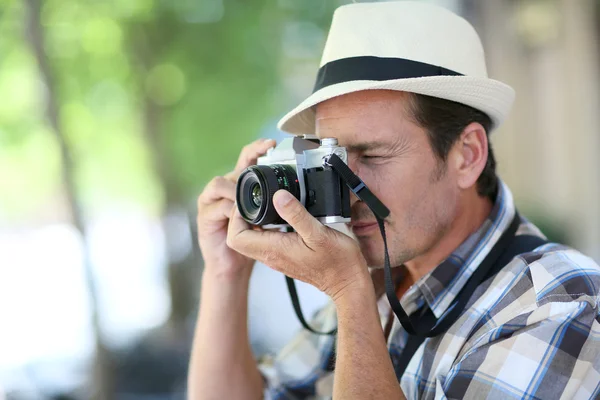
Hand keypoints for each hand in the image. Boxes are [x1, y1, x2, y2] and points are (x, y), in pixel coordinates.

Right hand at [197, 139, 275, 276]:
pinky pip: (215, 207)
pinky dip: (229, 209)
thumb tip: (295, 193)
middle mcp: (224, 190)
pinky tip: (240, 215)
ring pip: (219, 184)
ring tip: (250, 198)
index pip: (247, 159)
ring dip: (236, 189)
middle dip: (246, 166)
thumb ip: (276, 203)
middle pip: (233, 169)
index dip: (257, 148)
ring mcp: (212, 202)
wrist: (232, 265)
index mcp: (240, 185)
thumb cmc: (251, 239)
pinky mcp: (205, 217)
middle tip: (263, 168)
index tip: (272, 143)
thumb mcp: (269, 217)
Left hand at [227, 190, 370, 300]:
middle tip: (253, 200)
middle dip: (240, 217)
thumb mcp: (319, 233)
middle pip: (239, 238)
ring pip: (250, 240)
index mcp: (274, 249)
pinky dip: (264, 227)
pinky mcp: (284, 257)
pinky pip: (264, 242)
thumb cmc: (338, 262)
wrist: (347, 283)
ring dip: (251, 222)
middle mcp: (271, 256)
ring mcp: (277, 258)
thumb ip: (296, 214)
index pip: (236, 237)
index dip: (236, 217)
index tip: (248, 201)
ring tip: (264, 204)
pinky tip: (278, 216)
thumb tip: (278, 195)